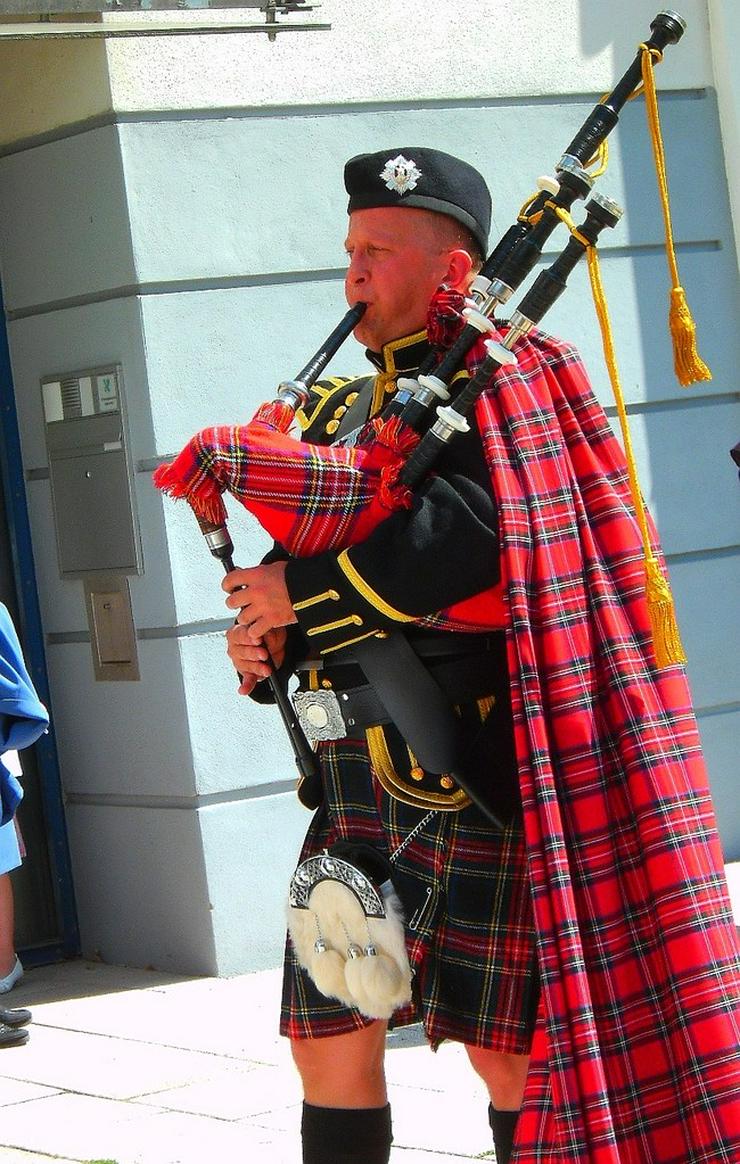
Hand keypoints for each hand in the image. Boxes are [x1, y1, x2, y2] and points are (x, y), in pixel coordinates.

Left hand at [222, 562, 296, 695]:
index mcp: (256, 575)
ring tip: (253, 617)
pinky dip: (256, 632)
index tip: (230, 588)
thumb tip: (247, 574)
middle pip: (231, 601)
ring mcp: (263, 607)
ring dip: (246, 619)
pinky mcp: (271, 620)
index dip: (228, 585)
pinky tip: (260, 628)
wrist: (313, 589)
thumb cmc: (297, 577)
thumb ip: (259, 572)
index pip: (230, 579)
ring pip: (241, 618)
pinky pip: (254, 631)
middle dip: (235, 604)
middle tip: (241, 604)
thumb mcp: (275, 567)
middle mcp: (256, 591)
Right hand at [225, 623, 287, 695]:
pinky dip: (246, 686)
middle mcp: (235, 647)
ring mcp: (239, 662)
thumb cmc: (267, 634)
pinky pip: (246, 680)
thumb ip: (267, 633)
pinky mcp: (246, 673)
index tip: (258, 640)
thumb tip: (265, 636)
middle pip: (242, 651)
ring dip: (257, 668)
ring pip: (246, 666)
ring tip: (266, 670)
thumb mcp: (271, 629)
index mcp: (237, 632)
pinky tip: (244, 690)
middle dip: (254, 653)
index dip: (249, 638)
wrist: (273, 645)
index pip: (240, 635)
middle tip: (264, 654)